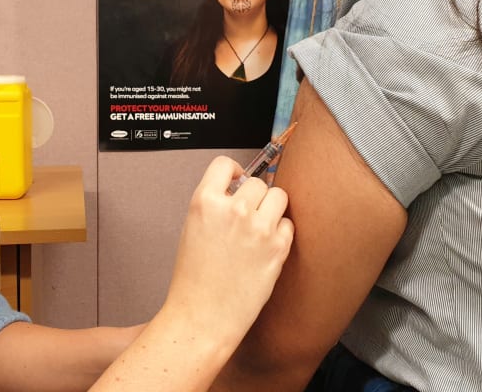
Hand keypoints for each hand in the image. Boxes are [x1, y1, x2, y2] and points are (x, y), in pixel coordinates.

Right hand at [162, 156, 293, 344]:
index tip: (237, 180)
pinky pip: (288, 224)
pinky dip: (281, 232)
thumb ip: (214, 205)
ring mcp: (258, 228)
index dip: (234, 171)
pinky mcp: (278, 248)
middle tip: (249, 216)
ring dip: (272, 208)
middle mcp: (233, 210)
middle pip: (258, 182)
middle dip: (255, 196)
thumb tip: (238, 189)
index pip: (224, 164)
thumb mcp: (192, 229)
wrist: (202, 317)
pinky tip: (266, 247)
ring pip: (279, 196)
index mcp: (204, 203)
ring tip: (261, 228)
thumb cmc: (194, 280)